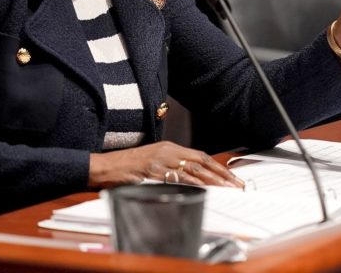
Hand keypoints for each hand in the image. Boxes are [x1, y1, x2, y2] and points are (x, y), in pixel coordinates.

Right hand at [88, 141, 243, 188]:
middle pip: (200, 163)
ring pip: (191, 172)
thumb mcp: (153, 161)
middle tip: (236, 186)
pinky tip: (201, 193)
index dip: (218, 167)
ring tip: (226, 191)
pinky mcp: (150, 174)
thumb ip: (172, 166)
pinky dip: (189, 187)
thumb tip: (195, 179)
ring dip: (211, 182)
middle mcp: (166, 153)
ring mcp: (158, 163)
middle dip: (221, 175)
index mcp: (169, 148)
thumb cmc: (128, 167)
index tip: (232, 178)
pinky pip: (174, 181)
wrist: (104, 167)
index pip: (200, 156)